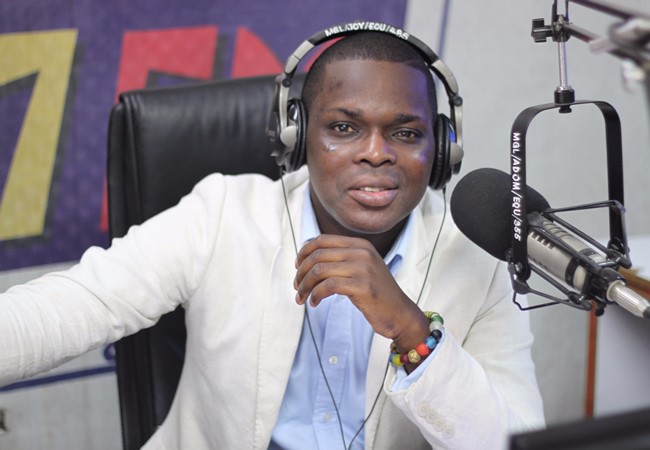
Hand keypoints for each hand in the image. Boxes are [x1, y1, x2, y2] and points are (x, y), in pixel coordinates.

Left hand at [294, 234, 428, 351]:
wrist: (400, 313)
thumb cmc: (376, 293)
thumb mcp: (360, 268)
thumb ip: (340, 260)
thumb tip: (307, 259)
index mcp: (360, 244)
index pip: (322, 240)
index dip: (304, 253)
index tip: (297, 268)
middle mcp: (361, 252)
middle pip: (317, 255)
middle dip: (301, 272)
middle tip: (296, 287)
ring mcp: (363, 268)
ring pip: (319, 271)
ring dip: (305, 286)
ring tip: (301, 298)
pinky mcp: (363, 286)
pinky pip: (328, 286)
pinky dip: (315, 295)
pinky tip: (314, 303)